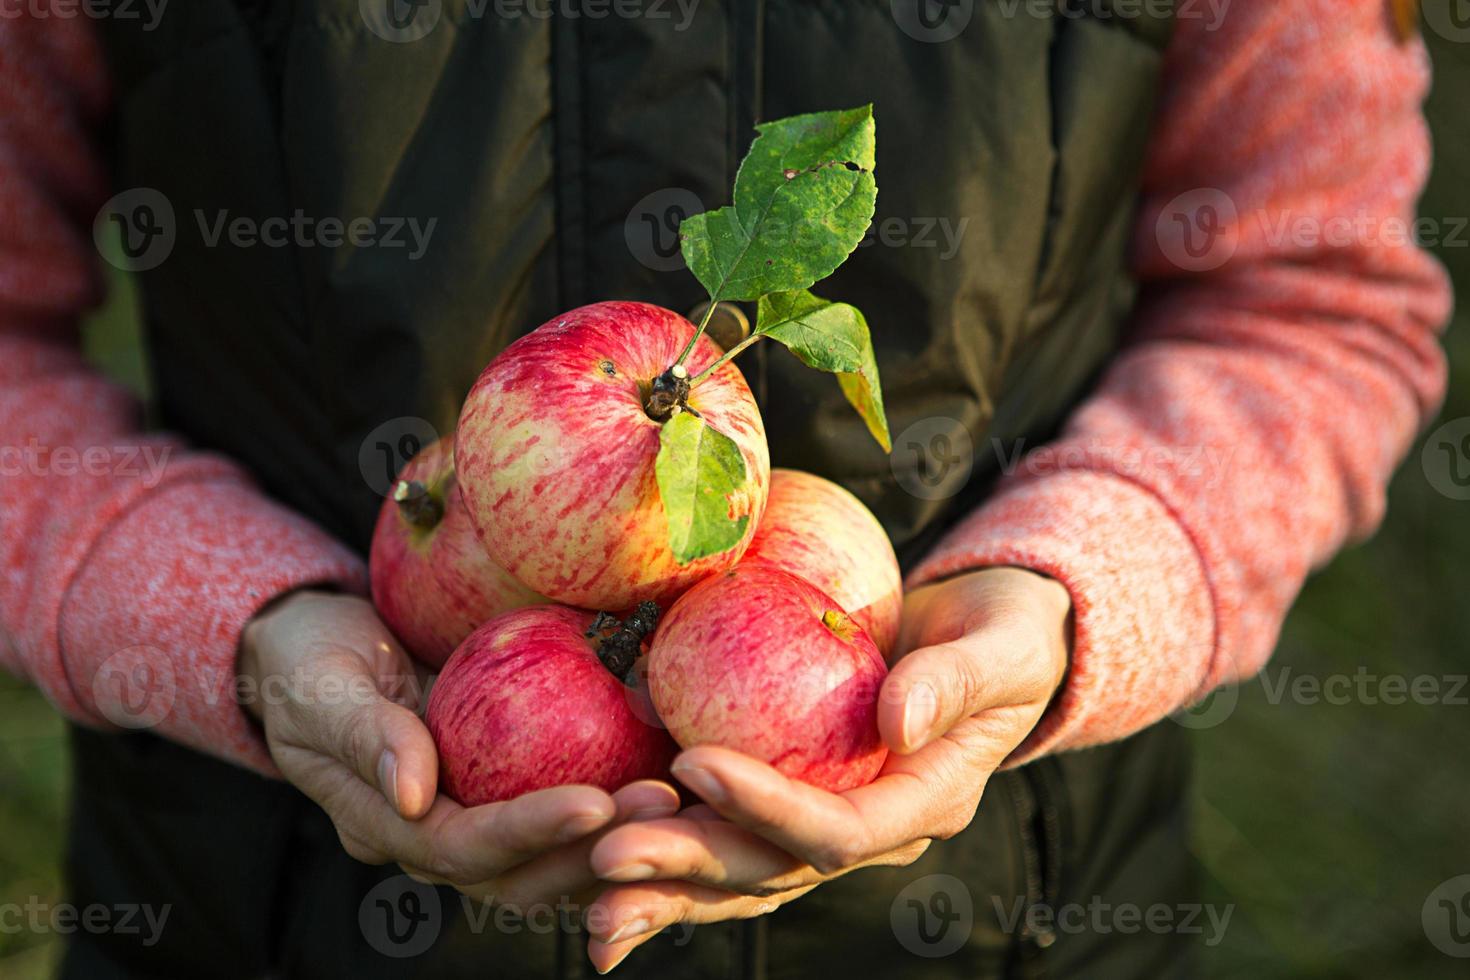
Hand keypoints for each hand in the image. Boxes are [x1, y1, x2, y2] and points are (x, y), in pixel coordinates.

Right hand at [239, 590, 680, 908]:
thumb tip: (412, 793)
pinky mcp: (501, 791)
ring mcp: (471, 819)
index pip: (465, 847)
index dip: (531, 832)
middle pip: (522, 873)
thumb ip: (363, 732)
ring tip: (680, 796)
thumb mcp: (321, 686)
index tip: (596, 801)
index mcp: (385, 825)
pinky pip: (562, 812)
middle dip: (594, 848)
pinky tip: (666, 770)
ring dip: (616, 836)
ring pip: (551, 858)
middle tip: (663, 803)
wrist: (313, 653)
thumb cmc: (309, 661)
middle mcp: (434, 837)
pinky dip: (613, 806)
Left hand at [581, 567, 1071, 971]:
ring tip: (585, 881)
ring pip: (736, 869)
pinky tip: (592, 855)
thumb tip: (897, 721)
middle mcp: (870, 831)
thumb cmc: (1006, 634)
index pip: (838, 829)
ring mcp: (827, 821)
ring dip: (662, 879)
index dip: (768, 808)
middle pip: (770, 868)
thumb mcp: (1002, 646)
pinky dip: (665, 848)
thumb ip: (956, 679)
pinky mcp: (791, 799)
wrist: (992, 641)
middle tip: (604, 853)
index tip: (694, 763)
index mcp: (925, 804)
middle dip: (687, 864)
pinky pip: (723, 833)